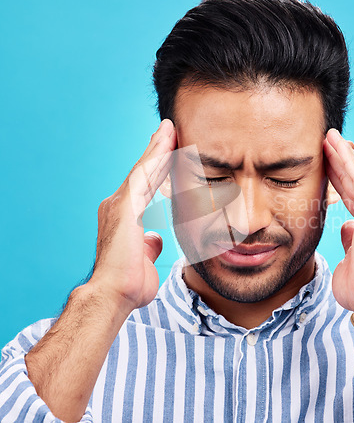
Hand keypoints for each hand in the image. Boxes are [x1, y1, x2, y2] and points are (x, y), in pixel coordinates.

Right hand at [89, 119, 176, 312]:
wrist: (114, 295)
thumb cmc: (129, 283)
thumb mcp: (145, 258)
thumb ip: (149, 243)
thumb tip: (155, 238)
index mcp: (124, 216)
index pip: (144, 185)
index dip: (157, 166)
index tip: (170, 151)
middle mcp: (118, 205)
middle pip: (142, 171)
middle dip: (157, 150)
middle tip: (169, 130)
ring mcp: (119, 204)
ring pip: (143, 169)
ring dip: (158, 148)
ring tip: (169, 129)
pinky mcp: (125, 207)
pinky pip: (144, 176)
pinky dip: (155, 157)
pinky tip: (166, 142)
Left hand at [323, 129, 353, 310]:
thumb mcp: (350, 256)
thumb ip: (350, 237)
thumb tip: (346, 226)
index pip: (352, 191)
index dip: (339, 174)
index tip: (327, 159)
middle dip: (340, 158)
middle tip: (327, 139)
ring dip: (342, 154)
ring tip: (329, 136)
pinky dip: (348, 162)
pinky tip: (337, 147)